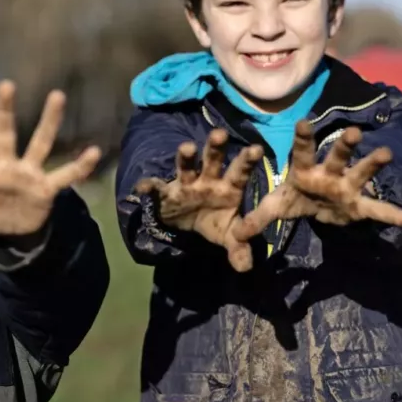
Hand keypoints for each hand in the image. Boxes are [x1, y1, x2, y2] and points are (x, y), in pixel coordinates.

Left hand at [0, 80, 101, 236]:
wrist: (11, 236)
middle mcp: (8, 165)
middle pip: (6, 133)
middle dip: (5, 111)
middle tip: (6, 85)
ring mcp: (29, 174)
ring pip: (40, 143)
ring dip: (49, 122)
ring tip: (57, 96)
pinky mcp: (46, 188)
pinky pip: (66, 176)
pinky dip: (80, 167)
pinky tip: (94, 152)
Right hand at [133, 128, 265, 270]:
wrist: (186, 224)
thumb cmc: (214, 222)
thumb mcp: (227, 236)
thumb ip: (239, 248)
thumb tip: (245, 267)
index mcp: (228, 187)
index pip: (240, 172)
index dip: (247, 160)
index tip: (257, 149)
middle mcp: (208, 179)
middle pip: (213, 159)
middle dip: (215, 147)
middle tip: (220, 134)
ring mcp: (186, 183)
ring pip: (186, 166)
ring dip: (185, 156)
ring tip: (187, 148)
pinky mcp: (166, 193)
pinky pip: (157, 188)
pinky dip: (150, 186)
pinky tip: (144, 186)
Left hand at [231, 120, 401, 242]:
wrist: (315, 208)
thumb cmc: (295, 197)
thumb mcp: (274, 207)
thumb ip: (256, 218)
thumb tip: (236, 235)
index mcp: (305, 170)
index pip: (303, 150)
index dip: (303, 137)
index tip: (303, 122)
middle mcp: (329, 173)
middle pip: (338, 155)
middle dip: (345, 145)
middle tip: (354, 132)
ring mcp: (347, 187)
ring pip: (361, 171)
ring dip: (373, 164)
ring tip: (387, 153)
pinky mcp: (359, 205)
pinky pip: (380, 211)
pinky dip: (398, 217)